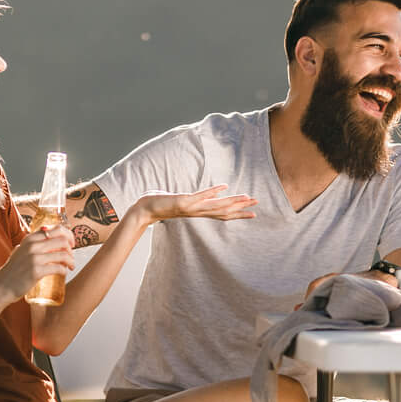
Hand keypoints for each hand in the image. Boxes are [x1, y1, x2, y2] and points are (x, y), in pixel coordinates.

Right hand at [0, 224, 72, 298]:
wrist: (2, 286)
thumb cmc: (13, 270)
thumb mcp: (21, 251)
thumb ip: (31, 245)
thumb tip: (47, 239)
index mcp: (30, 238)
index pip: (56, 228)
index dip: (68, 235)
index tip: (71, 244)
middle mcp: (33, 245)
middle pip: (63, 240)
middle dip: (71, 249)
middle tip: (71, 258)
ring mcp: (34, 258)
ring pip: (63, 254)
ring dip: (71, 261)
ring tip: (71, 266)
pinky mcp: (37, 271)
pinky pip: (58, 268)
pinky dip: (64, 270)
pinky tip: (64, 273)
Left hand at [125, 184, 256, 227]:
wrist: (143, 210)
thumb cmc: (160, 205)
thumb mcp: (180, 203)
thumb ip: (192, 201)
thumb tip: (199, 197)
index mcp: (198, 213)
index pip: (222, 215)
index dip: (238, 214)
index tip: (253, 213)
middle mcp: (197, 212)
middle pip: (224, 212)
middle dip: (241, 208)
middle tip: (256, 205)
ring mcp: (191, 207)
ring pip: (216, 205)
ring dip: (232, 201)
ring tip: (246, 197)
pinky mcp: (183, 201)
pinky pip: (201, 196)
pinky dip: (213, 192)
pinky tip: (224, 186)